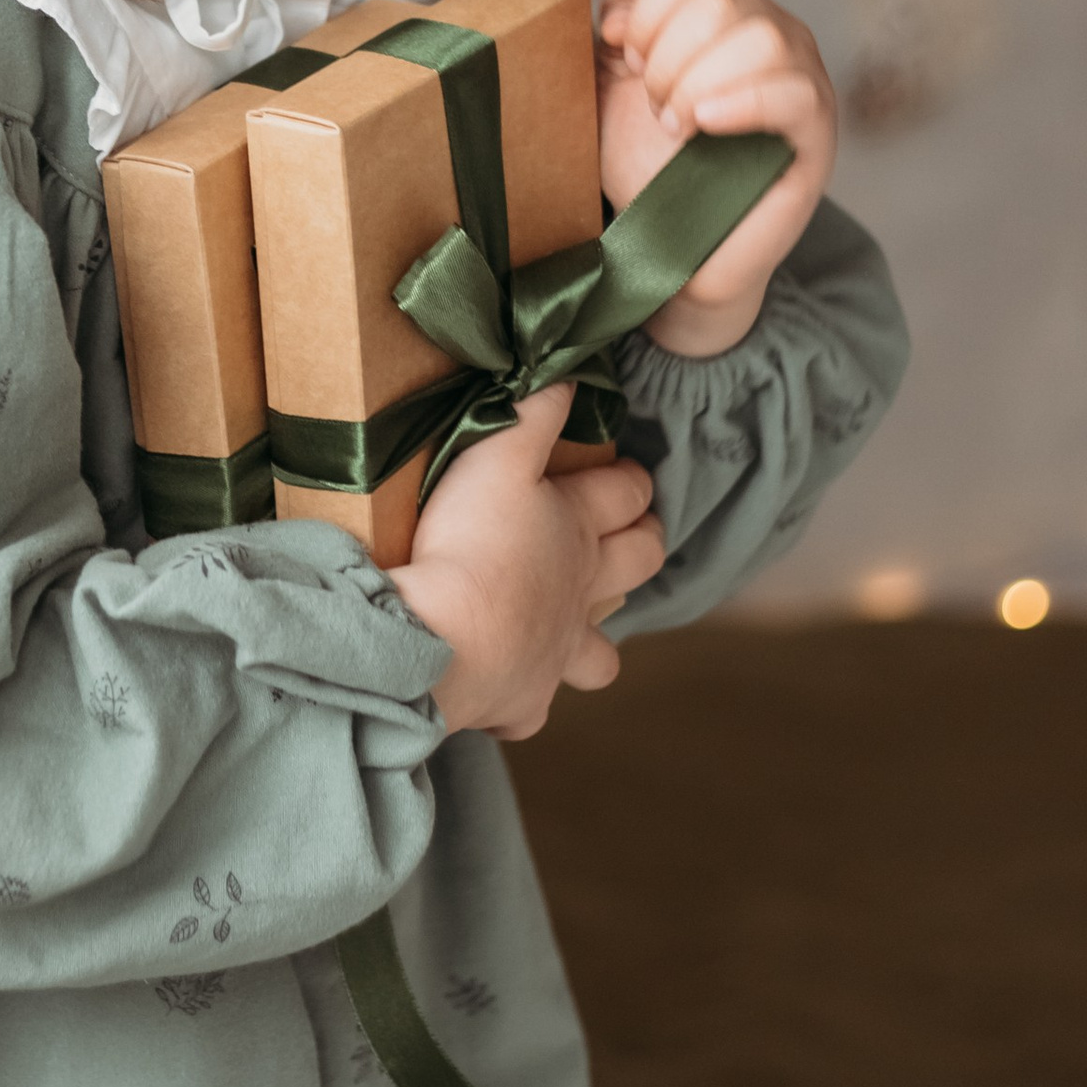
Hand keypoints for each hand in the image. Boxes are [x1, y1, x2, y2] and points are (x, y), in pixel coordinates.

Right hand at [390, 385, 664, 740]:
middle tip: (635, 537)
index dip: (631, 480)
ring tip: (579, 629)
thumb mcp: (495, 457)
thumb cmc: (470, 543)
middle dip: (643, 546)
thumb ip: (530, 413)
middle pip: (638, 566)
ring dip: (596, 640)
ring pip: (601, 656)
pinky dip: (521, 702)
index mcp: (578, 530)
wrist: (443, 641)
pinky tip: (503, 692)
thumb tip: (566, 376)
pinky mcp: (523, 702)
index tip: (631, 474)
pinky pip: (531, 711)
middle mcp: (581, 594)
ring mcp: (557, 654)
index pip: (626, 495)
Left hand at [597, 0, 836, 357]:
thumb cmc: (650, 165)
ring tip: (676, 127)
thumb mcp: (612, 90)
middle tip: (654, 108)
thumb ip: (610, 38)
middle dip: (666, 57)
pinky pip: (794, 89)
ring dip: (697, 83)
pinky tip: (704, 124)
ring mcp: (801, 75)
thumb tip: (619, 7)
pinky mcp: (816, 129)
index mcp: (723, 8)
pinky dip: (742, 100)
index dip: (647, 12)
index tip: (628, 63)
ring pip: (759, 36)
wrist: (676, 244)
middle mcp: (771, 29)